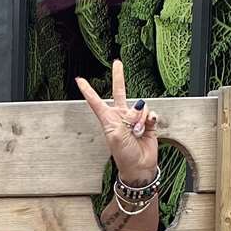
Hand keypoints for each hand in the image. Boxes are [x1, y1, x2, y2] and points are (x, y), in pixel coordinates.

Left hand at [78, 59, 160, 230]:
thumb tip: (137, 107)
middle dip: (119, 77)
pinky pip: (151, 112)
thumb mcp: (117, 137)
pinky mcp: (147, 122)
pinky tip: (148, 127)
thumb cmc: (124, 155)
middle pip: (120, 92)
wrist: (139, 166)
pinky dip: (151, 119)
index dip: (88, 91)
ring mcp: (135, 119)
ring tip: (138, 131)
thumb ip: (125, 119)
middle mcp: (121, 117)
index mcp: (108, 120)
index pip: (96, 102)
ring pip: (140, 106)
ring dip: (140, 118)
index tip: (80, 80)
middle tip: (117, 64)